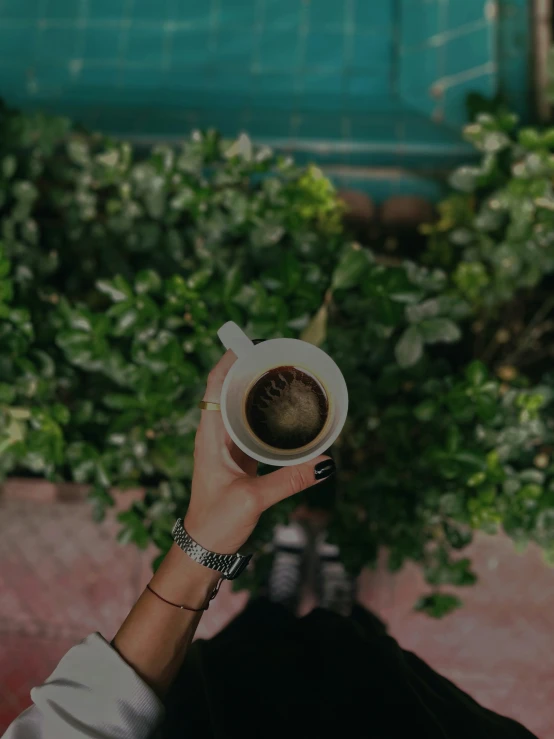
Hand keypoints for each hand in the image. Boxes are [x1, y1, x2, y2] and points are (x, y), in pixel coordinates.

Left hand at [183, 348, 334, 553]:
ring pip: (239, 406)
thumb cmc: (216, 523)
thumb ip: (288, 480)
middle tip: (278, 355)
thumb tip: (326, 461)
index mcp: (209, 436)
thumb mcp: (253, 499)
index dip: (229, 359)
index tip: (251, 342)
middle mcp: (215, 435)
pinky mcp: (238, 458)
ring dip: (257, 389)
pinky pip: (250, 426)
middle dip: (249, 368)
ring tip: (284, 375)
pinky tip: (285, 412)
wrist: (203, 549)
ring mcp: (226, 446)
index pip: (214, 384)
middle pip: (228, 389)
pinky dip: (265, 414)